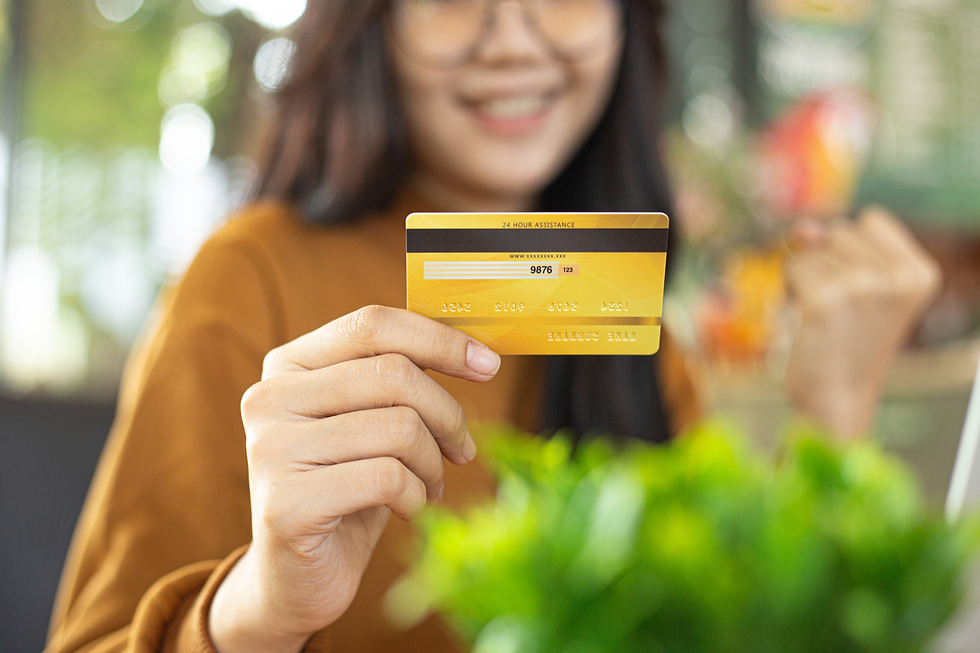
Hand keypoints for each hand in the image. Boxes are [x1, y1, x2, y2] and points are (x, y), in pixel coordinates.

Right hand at [208, 306, 500, 652]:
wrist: (297, 576)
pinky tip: (407, 508)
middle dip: (448, 415)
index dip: (440, 341)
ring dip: (433, 463)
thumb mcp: (369, 422)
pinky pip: (387, 478)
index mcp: (289, 364)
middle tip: (462, 449)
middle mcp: (270, 398)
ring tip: (430, 485)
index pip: (373, 325)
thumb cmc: (347, 487)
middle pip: (394, 375)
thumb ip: (399, 378)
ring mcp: (271, 450)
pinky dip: (415, 496)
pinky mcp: (287, 503)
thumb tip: (476, 350)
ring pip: (399, 428)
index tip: (489, 366)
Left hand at [784, 207, 940, 437]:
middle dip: (826, 262)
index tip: (858, 289)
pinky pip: (793, 268)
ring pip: (811, 250)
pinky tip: (806, 318)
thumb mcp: (857, 285)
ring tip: (824, 315)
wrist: (836, 398)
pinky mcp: (823, 300)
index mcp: (920, 273)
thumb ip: (835, 244)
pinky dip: (790, 290)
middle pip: (839, 231)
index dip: (850, 248)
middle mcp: (896, 277)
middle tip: (838, 307)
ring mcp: (860, 287)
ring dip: (806, 278)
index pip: (870, 219)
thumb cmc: (845, 341)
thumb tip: (803, 229)